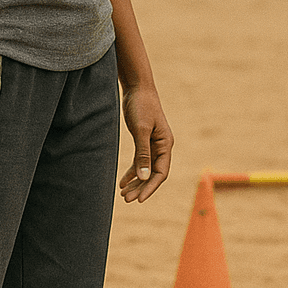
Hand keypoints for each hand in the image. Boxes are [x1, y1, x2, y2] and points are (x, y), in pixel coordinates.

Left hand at [118, 86, 173, 202]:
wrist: (137, 88)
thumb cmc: (141, 106)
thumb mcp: (140, 130)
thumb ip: (142, 153)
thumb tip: (144, 176)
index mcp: (165, 144)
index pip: (161, 172)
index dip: (150, 187)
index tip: (139, 200)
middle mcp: (161, 146)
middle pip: (153, 174)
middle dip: (141, 188)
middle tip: (126, 199)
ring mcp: (153, 144)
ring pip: (146, 169)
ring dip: (136, 182)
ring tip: (123, 194)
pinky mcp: (143, 140)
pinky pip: (140, 161)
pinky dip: (132, 172)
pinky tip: (122, 182)